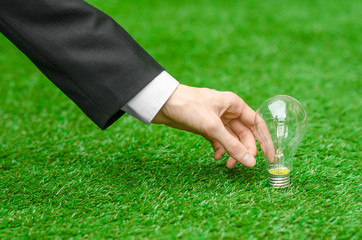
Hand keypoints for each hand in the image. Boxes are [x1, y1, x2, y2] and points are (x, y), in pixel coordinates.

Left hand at [152, 84, 271, 167]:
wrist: (162, 103)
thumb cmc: (188, 106)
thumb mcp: (212, 126)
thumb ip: (232, 145)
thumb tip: (250, 162)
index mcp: (235, 105)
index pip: (257, 124)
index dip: (266, 142)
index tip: (271, 158)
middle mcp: (229, 112)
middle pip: (245, 135)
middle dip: (244, 150)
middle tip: (241, 164)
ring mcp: (218, 120)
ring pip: (232, 140)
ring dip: (232, 152)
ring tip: (228, 165)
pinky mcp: (207, 127)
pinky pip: (219, 141)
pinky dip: (220, 150)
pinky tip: (215, 157)